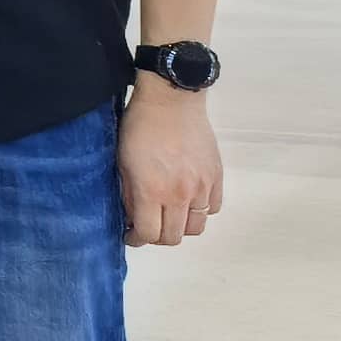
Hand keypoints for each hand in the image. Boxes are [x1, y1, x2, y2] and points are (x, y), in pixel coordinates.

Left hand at [120, 83, 222, 245]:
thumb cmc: (139, 127)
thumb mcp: (122, 162)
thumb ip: (130, 195)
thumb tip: (134, 218)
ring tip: (169, 213)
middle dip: (158, 236)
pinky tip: (188, 199)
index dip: (137, 239)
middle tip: (149, 225)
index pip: (150, 234)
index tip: (131, 234)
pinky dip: (201, 210)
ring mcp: (203, 186)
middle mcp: (181, 194)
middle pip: (175, 237)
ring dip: (181, 225)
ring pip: (197, 227)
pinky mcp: (217, 177)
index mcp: (153, 191)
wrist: (171, 100)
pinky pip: (213, 207)